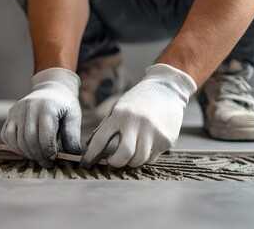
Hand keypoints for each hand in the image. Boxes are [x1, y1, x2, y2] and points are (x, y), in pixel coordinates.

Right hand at [1, 68, 82, 167]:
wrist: (51, 89)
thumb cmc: (64, 105)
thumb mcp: (73, 116)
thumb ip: (72, 135)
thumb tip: (72, 155)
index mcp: (46, 108)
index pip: (44, 135)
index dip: (48, 151)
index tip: (53, 159)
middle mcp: (28, 108)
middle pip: (29, 140)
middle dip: (38, 156)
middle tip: (46, 163)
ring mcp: (16, 111)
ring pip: (16, 140)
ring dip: (26, 153)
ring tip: (37, 157)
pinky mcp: (10, 115)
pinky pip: (6, 136)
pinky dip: (14, 147)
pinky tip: (26, 150)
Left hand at [81, 64, 196, 167]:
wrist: (166, 90)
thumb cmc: (136, 102)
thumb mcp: (117, 108)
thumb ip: (105, 127)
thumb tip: (90, 147)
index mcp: (121, 115)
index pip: (101, 139)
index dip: (91, 154)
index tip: (86, 163)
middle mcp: (138, 123)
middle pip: (124, 155)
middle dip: (116, 163)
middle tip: (113, 162)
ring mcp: (155, 132)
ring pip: (139, 160)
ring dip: (131, 161)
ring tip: (130, 153)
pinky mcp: (167, 139)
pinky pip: (152, 157)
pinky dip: (146, 155)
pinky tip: (146, 144)